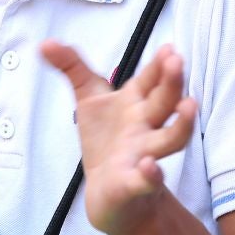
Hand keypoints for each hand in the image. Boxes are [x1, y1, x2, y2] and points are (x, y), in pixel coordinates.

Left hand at [42, 41, 194, 234]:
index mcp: (135, 104)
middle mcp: (145, 127)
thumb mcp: (88, 99)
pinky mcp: (133, 184)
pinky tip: (149, 166)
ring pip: (169, 139)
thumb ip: (72, 67)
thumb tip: (46, 43)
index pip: (150, 80)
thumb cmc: (106, 139)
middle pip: (164, 102)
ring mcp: (143, 154)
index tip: (168, 48)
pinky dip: (150, 175)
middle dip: (172, 83)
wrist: (106, 191)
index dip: (159, 64)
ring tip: (189, 105)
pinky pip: (146, 180)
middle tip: (177, 62)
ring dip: (181, 124)